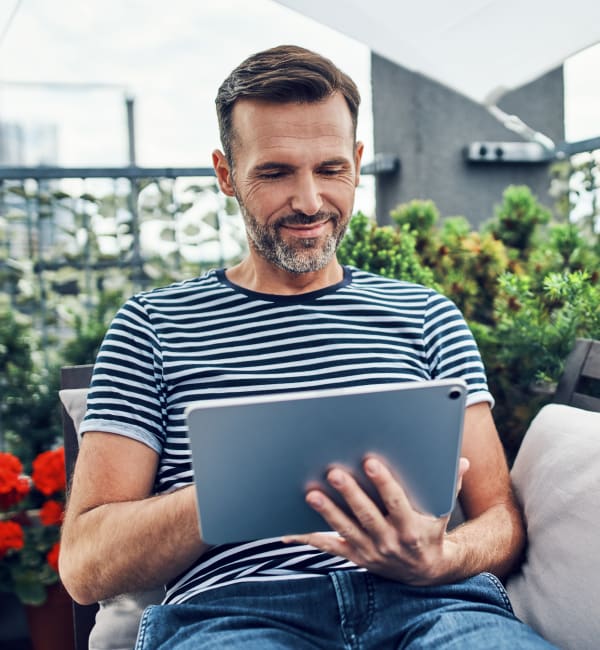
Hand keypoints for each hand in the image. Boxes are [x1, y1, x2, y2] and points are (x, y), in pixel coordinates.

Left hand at [282, 456, 469, 585]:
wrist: (425, 571)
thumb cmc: (431, 529)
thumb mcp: (443, 509)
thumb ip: (451, 483)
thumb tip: (461, 459)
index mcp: (411, 527)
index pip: (396, 502)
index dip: (383, 482)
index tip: (370, 461)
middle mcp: (389, 542)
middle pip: (366, 515)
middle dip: (350, 494)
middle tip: (334, 472)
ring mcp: (370, 551)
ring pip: (345, 530)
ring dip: (328, 512)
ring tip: (312, 493)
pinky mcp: (356, 557)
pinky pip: (330, 548)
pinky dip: (310, 539)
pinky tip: (289, 531)